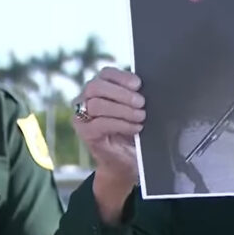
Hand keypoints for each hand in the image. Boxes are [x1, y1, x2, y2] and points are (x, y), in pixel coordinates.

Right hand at [72, 67, 144, 221]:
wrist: (127, 161)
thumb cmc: (134, 131)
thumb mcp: (138, 110)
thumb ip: (138, 97)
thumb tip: (151, 87)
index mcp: (101, 88)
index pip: (106, 73)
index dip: (122, 77)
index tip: (139, 85)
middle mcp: (86, 99)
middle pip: (96, 86)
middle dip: (122, 94)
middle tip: (141, 103)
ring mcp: (82, 116)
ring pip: (97, 104)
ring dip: (123, 110)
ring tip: (141, 117)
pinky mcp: (84, 132)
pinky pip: (100, 123)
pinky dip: (120, 124)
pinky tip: (135, 128)